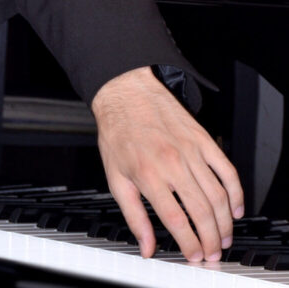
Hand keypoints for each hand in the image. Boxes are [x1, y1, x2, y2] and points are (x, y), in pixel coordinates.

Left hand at [91, 66, 243, 261]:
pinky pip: (227, 171)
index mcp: (147, 174)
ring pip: (218, 196)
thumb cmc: (118, 134)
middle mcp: (172, 163)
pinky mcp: (203, 140)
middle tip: (213, 254)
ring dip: (226, 223)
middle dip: (212, 240)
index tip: (194, 256)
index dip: (189, 243)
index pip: (176, 219)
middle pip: (201, 212)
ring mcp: (191, 151)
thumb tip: (146, 246)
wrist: (126, 94)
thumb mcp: (115, 177)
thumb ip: (133, 215)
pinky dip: (236, 193)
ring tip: (224, 239)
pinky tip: (235, 209)